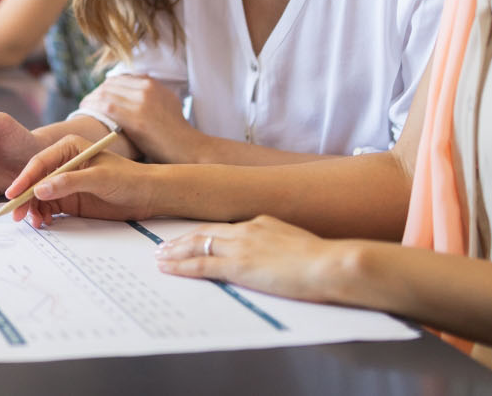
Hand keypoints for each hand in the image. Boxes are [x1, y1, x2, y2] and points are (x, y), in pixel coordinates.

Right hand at [4, 134, 161, 227]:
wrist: (147, 195)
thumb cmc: (127, 179)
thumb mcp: (98, 178)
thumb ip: (69, 182)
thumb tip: (40, 190)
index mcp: (68, 148)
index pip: (40, 163)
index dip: (24, 179)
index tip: (13, 194)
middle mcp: (63, 163)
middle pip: (35, 180)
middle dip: (24, 197)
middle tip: (16, 215)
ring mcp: (65, 182)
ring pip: (40, 196)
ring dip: (33, 208)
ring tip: (36, 222)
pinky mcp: (70, 199)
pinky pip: (49, 206)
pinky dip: (43, 214)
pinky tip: (45, 222)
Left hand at [82, 75, 201, 162]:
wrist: (188, 148)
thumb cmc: (176, 132)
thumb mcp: (168, 103)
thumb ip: (151, 93)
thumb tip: (135, 89)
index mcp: (152, 84)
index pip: (120, 79)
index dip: (105, 87)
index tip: (97, 96)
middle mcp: (147, 88)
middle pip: (110, 84)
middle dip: (95, 93)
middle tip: (86, 103)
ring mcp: (141, 102)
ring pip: (105, 93)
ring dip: (90, 100)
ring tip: (82, 108)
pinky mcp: (136, 119)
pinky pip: (106, 108)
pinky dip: (92, 109)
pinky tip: (85, 115)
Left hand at [154, 216, 345, 303]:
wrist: (332, 263)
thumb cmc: (326, 260)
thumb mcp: (301, 245)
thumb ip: (283, 247)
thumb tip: (278, 257)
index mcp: (263, 222)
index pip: (225, 227)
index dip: (206, 232)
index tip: (193, 236)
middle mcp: (247, 229)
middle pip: (206, 231)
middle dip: (183, 239)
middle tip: (164, 244)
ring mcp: (241, 246)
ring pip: (198, 245)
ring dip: (176, 251)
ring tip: (160, 256)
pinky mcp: (238, 266)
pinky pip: (201, 266)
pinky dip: (181, 266)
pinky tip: (168, 268)